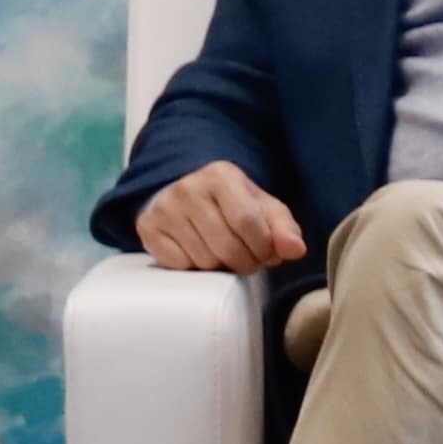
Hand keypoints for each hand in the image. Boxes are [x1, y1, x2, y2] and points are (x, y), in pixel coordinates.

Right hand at [135, 160, 306, 273]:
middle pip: (226, 247)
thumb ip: (284, 228)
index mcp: (221, 175)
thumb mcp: (262, 208)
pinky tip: (198, 253)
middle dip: (245, 262)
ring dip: (220, 267)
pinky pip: (179, 265)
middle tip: (246, 259)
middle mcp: (188, 187)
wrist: (184, 196)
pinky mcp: (147, 227)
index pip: (248, 222)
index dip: (263, 248)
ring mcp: (164, 207)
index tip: (267, 254)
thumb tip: (295, 249)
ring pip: (204, 261)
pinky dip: (194, 267)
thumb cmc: (230, 205)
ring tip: (222, 254)